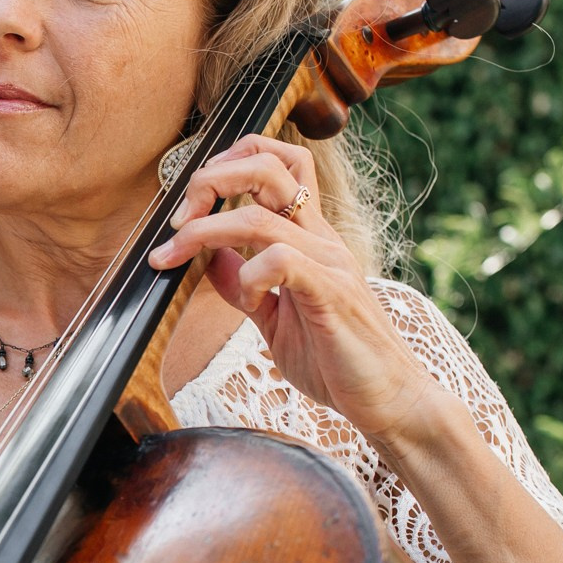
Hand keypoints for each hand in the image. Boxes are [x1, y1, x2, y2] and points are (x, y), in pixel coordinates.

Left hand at [148, 134, 438, 445]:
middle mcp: (321, 239)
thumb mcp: (274, 317)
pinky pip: (280, 260)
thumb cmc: (336, 361)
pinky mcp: (330, 293)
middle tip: (177, 220)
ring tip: (175, 255)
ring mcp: (328, 262)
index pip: (280, 164)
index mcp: (310, 238)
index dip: (230, 162)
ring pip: (258, 215)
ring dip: (204, 230)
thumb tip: (207, 257)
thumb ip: (243, 284)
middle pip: (268, 167)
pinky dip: (246, 274)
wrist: (388, 400)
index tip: (191, 202)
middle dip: (210, 179)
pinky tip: (245, 300)